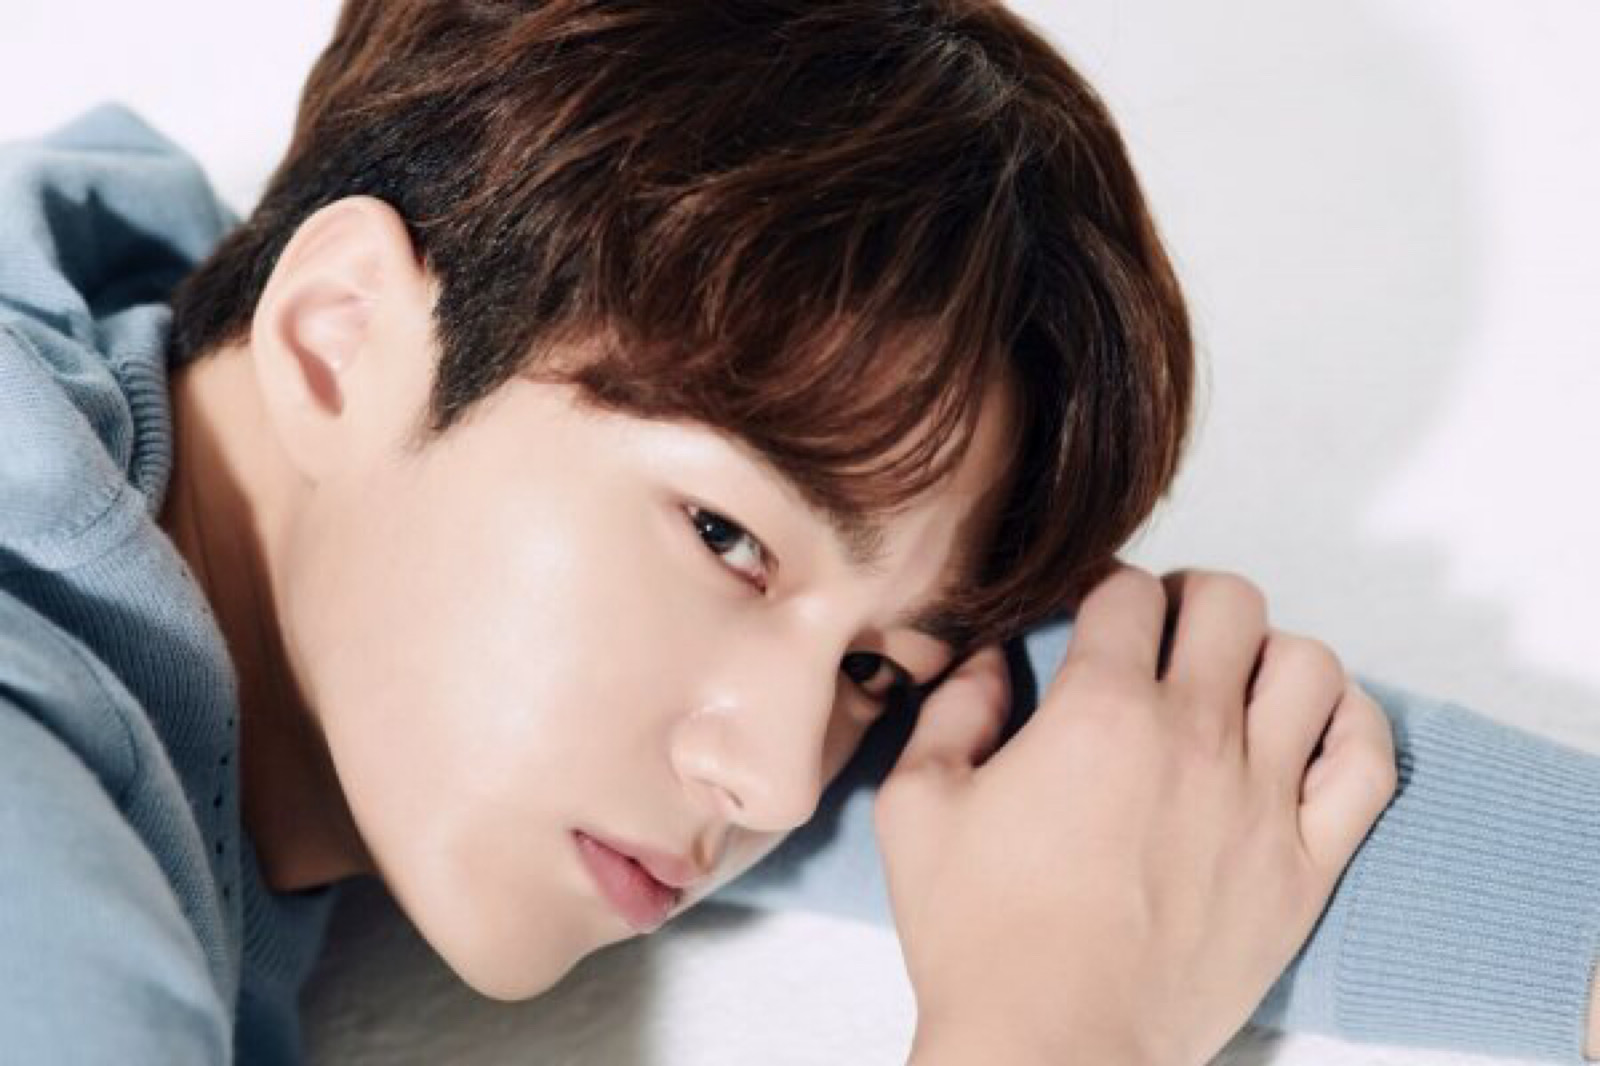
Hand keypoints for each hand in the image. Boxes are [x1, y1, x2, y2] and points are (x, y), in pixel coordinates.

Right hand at [877, 564, 1398, 1065]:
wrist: (1052, 1048)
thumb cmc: (978, 936)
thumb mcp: (915, 806)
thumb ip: (952, 710)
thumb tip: (990, 658)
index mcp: (1100, 712)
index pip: (1126, 592)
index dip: (1101, 589)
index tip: (1088, 614)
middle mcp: (1194, 738)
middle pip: (1230, 603)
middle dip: (1189, 600)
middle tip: (1160, 636)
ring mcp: (1261, 801)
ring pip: (1309, 665)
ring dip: (1269, 655)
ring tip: (1233, 683)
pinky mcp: (1304, 867)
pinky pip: (1366, 763)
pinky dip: (1350, 726)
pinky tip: (1309, 730)